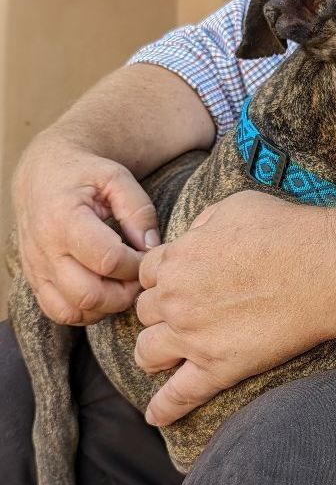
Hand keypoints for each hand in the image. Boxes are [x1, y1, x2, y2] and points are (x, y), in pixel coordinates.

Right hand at [13, 132, 159, 324]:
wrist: (43, 172)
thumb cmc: (85, 173)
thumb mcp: (117, 178)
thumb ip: (138, 211)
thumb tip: (151, 248)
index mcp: (64, 218)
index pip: (108, 260)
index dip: (137, 265)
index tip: (148, 256)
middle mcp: (44, 247)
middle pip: (89, 294)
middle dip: (125, 293)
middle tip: (140, 277)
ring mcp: (36, 267)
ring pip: (73, 310)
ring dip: (107, 306)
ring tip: (123, 284)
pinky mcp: (35, 279)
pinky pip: (60, 312)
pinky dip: (86, 311)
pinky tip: (105, 292)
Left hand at [135, 191, 335, 426]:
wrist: (325, 269)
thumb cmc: (287, 232)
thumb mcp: (235, 207)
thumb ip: (202, 224)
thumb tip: (193, 237)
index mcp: (178, 259)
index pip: (149, 273)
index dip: (164, 277)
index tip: (181, 282)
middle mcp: (176, 300)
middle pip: (147, 312)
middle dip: (162, 311)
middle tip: (186, 313)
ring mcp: (194, 337)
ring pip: (148, 353)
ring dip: (155, 353)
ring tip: (167, 357)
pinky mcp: (219, 367)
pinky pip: (180, 395)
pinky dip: (164, 408)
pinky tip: (157, 417)